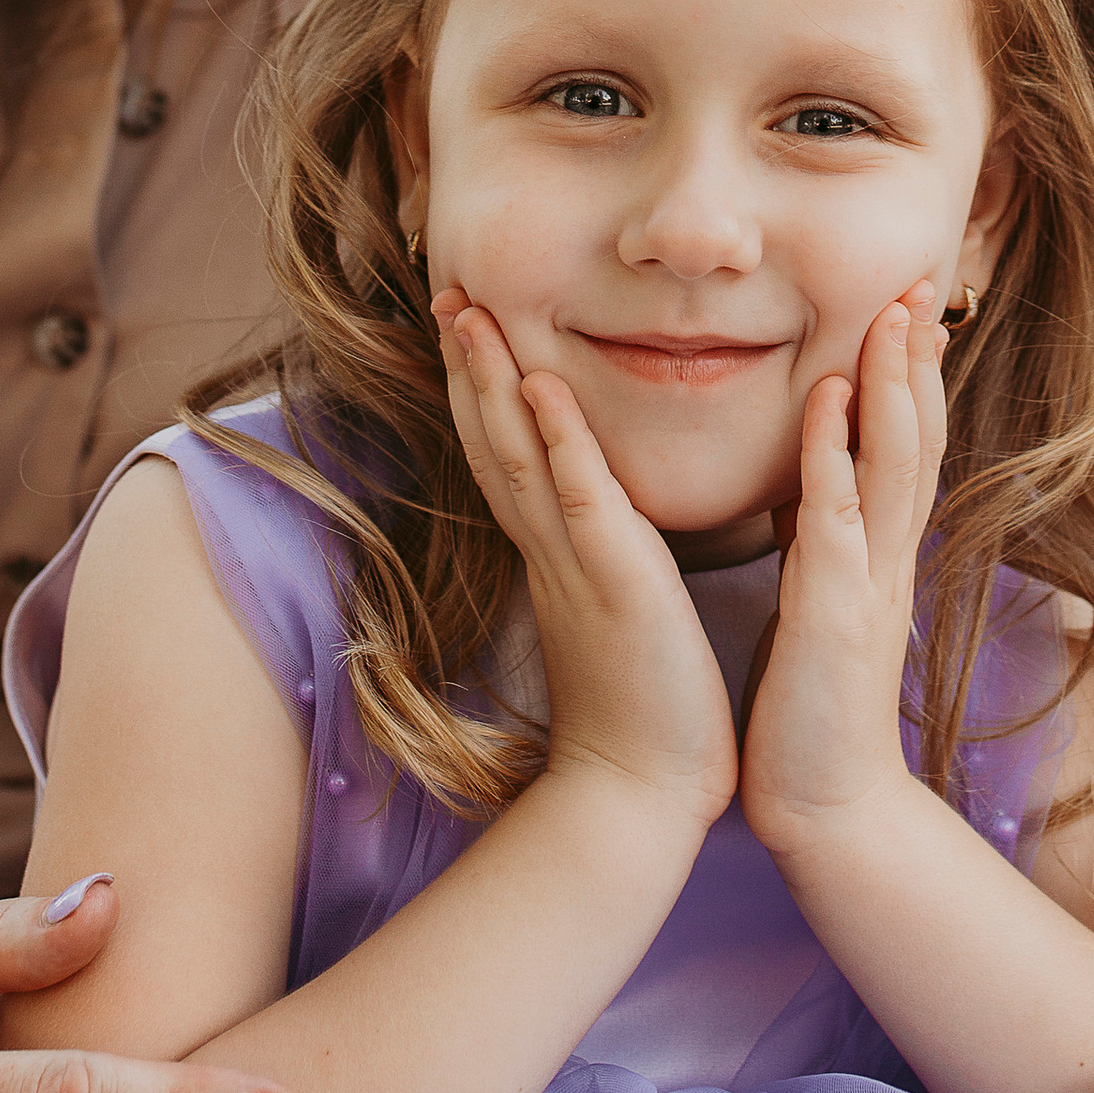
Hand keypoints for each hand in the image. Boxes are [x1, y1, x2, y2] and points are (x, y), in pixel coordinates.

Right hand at [435, 290, 738, 829]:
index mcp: (555, 557)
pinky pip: (580, 497)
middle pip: (494, 442)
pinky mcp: (614, 583)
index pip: (508, 457)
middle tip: (448, 294)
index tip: (466, 328)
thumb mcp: (618, 614)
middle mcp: (550, 552)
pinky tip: (538, 382)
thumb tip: (603, 529)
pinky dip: (560, 437)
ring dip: (491, 381)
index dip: (481, 392)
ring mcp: (574, 564)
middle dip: (468, 367)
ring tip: (469, 313)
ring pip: (520, 455)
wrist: (644, 798)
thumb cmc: (646, 712)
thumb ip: (605, 563)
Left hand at [740, 288, 942, 855]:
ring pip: (893, 462)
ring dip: (895, 384)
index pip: (909, 446)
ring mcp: (867, 582)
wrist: (826, 809)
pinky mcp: (832, 613)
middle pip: (918, 437)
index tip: (914, 306)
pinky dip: (836, 451)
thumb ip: (823, 538)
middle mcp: (887, 558)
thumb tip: (813, 476)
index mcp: (880, 556)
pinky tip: (833, 397)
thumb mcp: (821, 602)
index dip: (915, 376)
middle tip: (923, 279)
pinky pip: (835, 514)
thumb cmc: (812, 710)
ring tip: (896, 314)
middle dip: (920, 357)